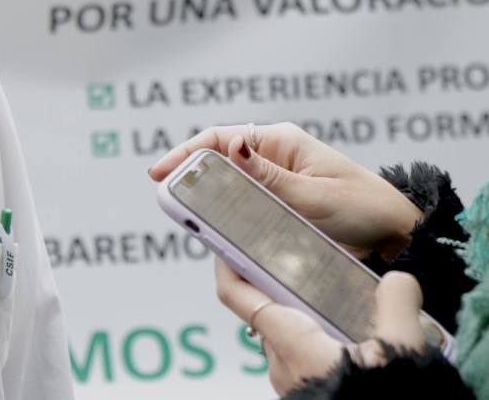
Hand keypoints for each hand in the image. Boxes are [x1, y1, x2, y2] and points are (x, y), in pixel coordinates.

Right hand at [149, 122, 421, 255]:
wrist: (397, 234)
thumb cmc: (363, 207)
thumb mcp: (314, 195)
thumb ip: (269, 177)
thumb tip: (231, 146)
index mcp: (279, 142)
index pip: (219, 139)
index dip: (185, 153)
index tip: (158, 173)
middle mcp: (273, 157)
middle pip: (217, 161)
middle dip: (190, 177)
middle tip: (168, 199)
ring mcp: (275, 181)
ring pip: (228, 186)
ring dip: (208, 199)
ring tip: (187, 217)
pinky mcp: (279, 204)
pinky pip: (244, 206)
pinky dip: (227, 215)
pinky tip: (216, 230)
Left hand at [216, 260, 425, 394]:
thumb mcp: (399, 348)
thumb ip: (395, 304)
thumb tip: (398, 281)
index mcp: (290, 343)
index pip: (237, 295)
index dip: (227, 264)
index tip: (225, 240)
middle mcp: (281, 366)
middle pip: (269, 313)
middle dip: (287, 291)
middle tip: (313, 270)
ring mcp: (293, 388)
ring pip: (290, 340)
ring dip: (311, 323)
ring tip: (348, 310)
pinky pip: (306, 365)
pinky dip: (324, 348)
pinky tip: (360, 348)